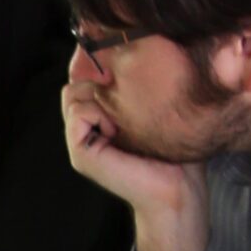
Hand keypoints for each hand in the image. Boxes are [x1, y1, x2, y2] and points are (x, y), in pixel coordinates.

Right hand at [61, 81, 209, 250]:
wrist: (178, 191)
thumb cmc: (176, 154)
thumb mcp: (154, 113)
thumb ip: (135, 93)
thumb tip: (132, 59)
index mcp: (100, 119)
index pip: (83, 79)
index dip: (99, 70)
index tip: (126, 75)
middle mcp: (86, 128)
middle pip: (75, 83)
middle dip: (98, 81)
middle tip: (128, 99)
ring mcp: (79, 141)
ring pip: (72, 93)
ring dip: (99, 96)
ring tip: (123, 118)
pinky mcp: (81, 153)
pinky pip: (78, 112)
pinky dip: (97, 112)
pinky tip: (117, 129)